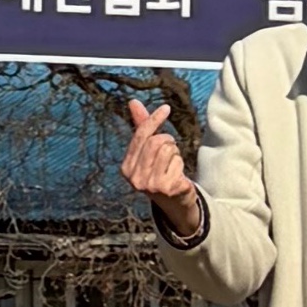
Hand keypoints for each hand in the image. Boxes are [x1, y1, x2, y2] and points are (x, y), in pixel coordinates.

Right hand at [123, 98, 202, 240]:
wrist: (173, 204)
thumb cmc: (158, 173)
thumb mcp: (147, 152)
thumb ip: (141, 127)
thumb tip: (133, 102)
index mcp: (126, 167)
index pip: (140, 136)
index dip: (153, 120)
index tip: (166, 108)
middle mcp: (135, 178)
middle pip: (157, 141)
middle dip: (167, 141)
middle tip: (170, 150)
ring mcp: (151, 185)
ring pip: (169, 150)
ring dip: (175, 153)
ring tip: (171, 164)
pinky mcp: (168, 189)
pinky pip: (178, 163)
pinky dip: (180, 165)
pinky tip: (177, 175)